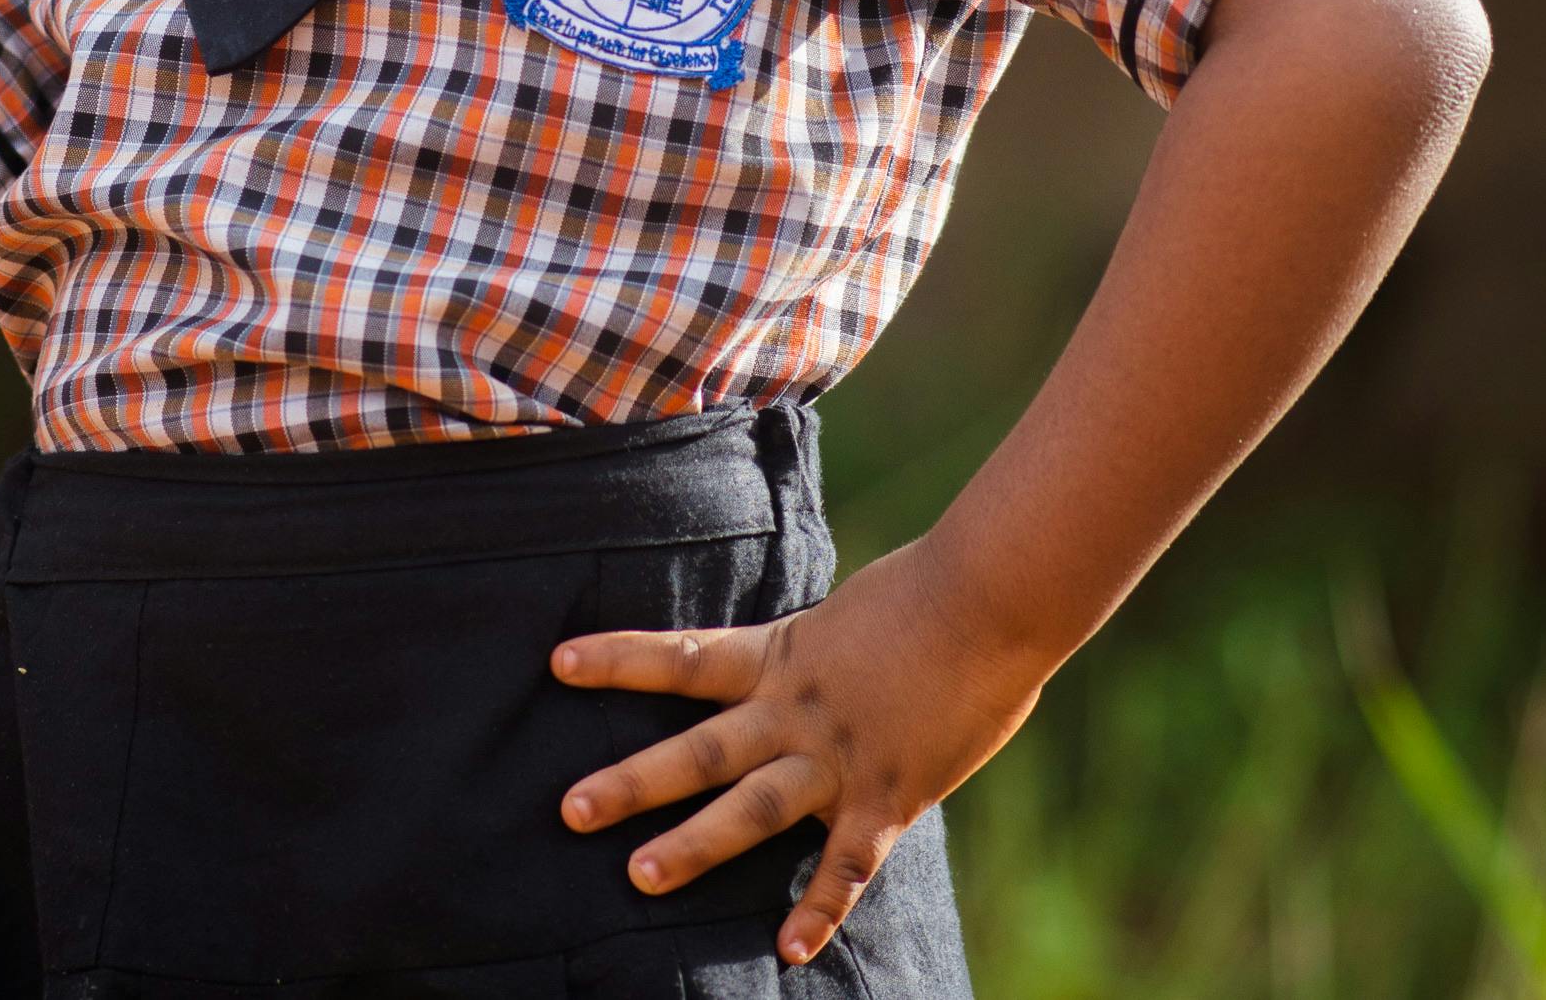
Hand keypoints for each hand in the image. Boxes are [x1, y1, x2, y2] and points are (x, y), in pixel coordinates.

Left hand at [552, 535, 1041, 966]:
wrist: (987, 599)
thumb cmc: (927, 594)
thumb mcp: (847, 615)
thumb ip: (816, 655)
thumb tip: (808, 666)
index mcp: (782, 655)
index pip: (683, 657)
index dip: (619, 659)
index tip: (558, 662)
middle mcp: (795, 710)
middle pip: (699, 749)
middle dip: (633, 781)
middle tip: (570, 808)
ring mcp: (838, 756)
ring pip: (751, 809)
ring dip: (694, 844)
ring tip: (637, 877)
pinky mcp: (889, 795)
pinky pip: (845, 865)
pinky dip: (819, 910)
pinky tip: (788, 950)